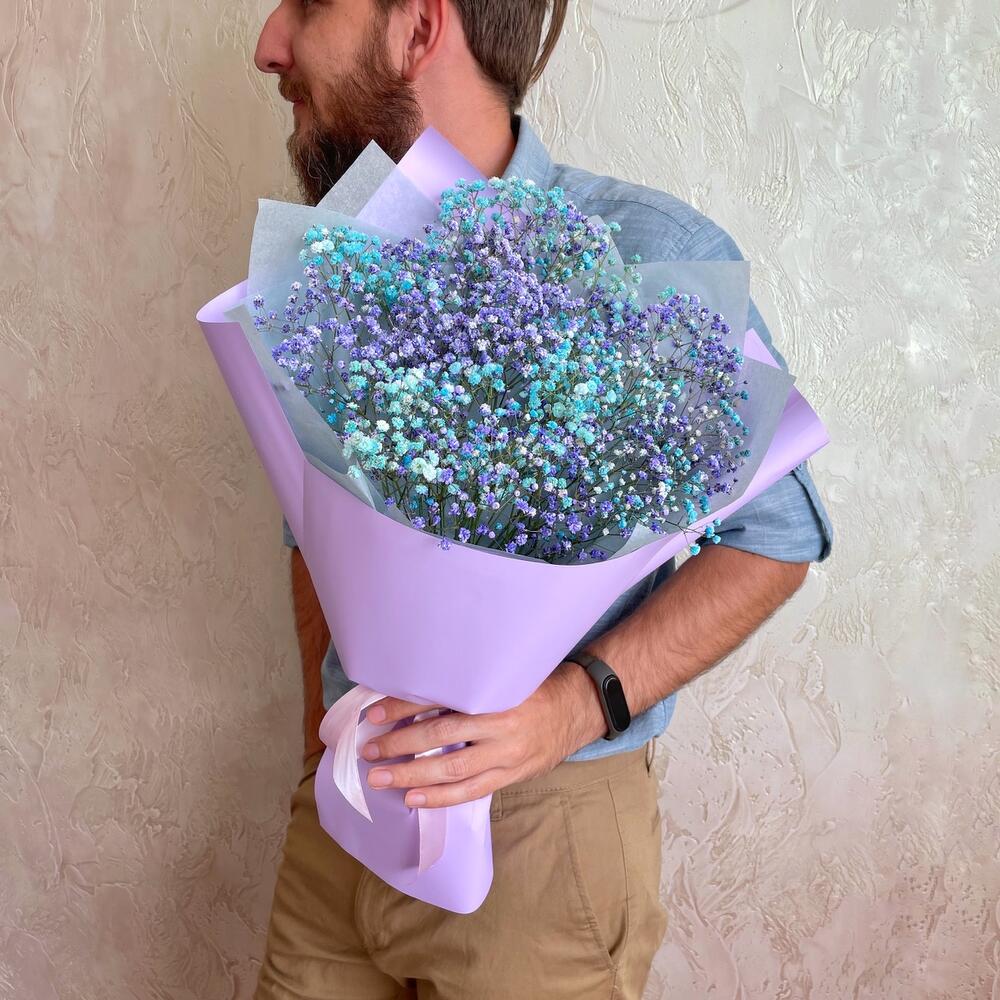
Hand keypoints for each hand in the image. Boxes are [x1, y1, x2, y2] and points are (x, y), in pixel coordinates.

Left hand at [358, 661, 606, 807]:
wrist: (577, 708)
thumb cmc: (533, 685)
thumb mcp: (504, 673)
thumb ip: (468, 680)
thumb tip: (414, 684)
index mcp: (495, 691)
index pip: (442, 699)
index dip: (405, 706)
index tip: (375, 712)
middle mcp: (500, 723)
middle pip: (441, 734)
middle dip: (400, 744)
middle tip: (368, 749)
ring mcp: (507, 754)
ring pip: (452, 769)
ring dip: (412, 774)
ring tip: (380, 777)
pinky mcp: (511, 775)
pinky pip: (471, 791)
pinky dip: (440, 797)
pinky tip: (412, 798)